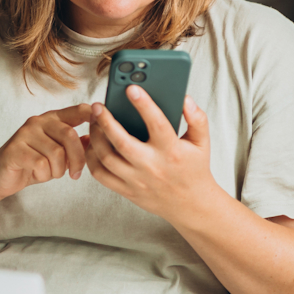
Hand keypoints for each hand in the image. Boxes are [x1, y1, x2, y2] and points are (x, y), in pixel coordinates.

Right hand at [0, 104, 92, 200]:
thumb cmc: (30, 164)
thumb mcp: (57, 154)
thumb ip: (74, 145)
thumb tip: (95, 139)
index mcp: (51, 119)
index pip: (77, 110)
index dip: (93, 116)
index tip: (104, 127)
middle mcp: (38, 122)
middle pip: (69, 135)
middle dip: (77, 158)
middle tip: (76, 173)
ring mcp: (25, 134)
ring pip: (56, 153)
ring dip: (58, 170)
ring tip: (50, 173)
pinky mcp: (15, 149)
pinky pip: (41, 164)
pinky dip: (44, 175)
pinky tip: (38, 174)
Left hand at [86, 85, 214, 219]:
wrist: (191, 205)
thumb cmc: (194, 169)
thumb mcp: (202, 142)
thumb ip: (196, 118)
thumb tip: (184, 99)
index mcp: (172, 151)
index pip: (157, 124)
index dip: (144, 104)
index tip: (132, 88)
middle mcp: (152, 166)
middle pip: (122, 142)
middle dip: (106, 121)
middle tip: (98, 105)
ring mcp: (137, 180)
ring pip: (106, 157)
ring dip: (95, 137)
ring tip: (94, 121)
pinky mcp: (126, 190)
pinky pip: (101, 175)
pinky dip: (92, 158)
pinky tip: (92, 143)